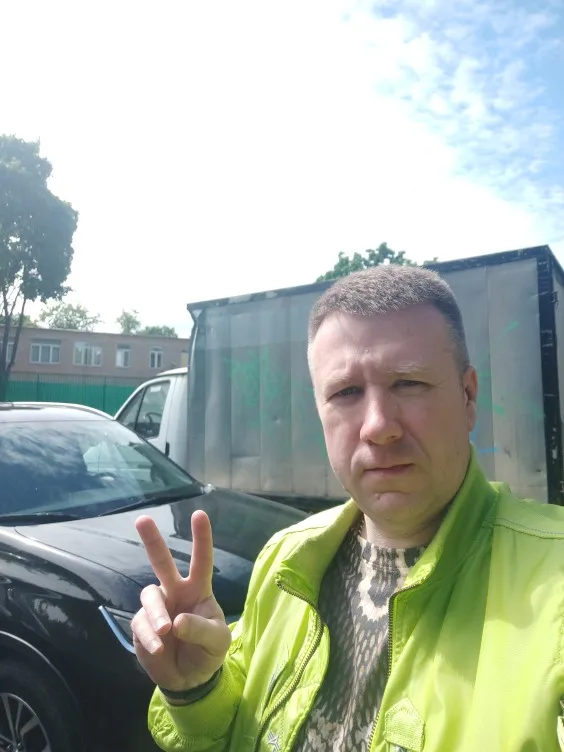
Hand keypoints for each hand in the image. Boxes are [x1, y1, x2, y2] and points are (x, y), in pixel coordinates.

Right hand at [132, 510, 231, 691]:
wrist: (189, 679)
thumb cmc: (208, 651)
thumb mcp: (217, 641)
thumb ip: (201, 629)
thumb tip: (177, 621)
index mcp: (199, 589)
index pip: (202, 560)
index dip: (201, 538)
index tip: (199, 514)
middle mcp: (176, 592)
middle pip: (162, 561)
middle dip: (152, 540)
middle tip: (142, 519)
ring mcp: (157, 607)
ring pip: (149, 595)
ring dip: (156, 612)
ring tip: (165, 632)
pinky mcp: (142, 626)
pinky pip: (140, 624)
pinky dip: (149, 637)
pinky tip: (159, 649)